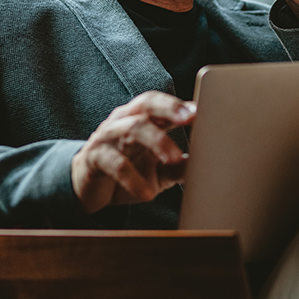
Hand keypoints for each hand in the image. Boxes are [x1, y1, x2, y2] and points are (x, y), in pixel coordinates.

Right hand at [71, 91, 195, 213]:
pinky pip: (114, 162)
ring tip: (174, 158)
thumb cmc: (130, 172)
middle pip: (145, 105)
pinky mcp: (93, 158)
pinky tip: (147, 194)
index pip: (160, 104)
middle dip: (168, 108)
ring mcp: (107, 136)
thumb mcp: (161, 172)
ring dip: (156, 141)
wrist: (89, 189)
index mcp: (143, 119)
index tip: (201, 111)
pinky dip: (133, 178)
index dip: (179, 105)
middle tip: (189, 117)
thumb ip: (181, 167)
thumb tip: (209, 167)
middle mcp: (124, 121)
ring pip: (132, 128)